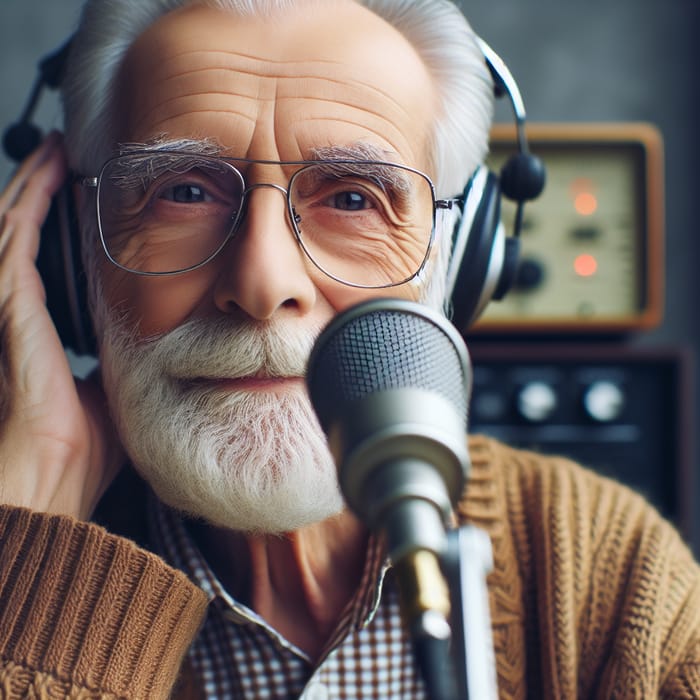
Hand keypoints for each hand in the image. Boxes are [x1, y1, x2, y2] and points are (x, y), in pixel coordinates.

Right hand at [0, 133, 121, 518]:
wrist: (59, 475)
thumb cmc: (83, 445)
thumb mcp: (115, 386)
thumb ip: (123, 358)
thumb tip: (152, 342)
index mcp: (42, 328)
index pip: (41, 258)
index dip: (52, 219)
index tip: (79, 192)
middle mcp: (20, 313)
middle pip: (21, 232)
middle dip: (40, 189)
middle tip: (62, 154)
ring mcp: (10, 309)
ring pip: (12, 227)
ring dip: (32, 186)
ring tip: (52, 152)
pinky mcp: (11, 310)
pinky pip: (15, 243)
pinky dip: (28, 207)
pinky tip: (44, 179)